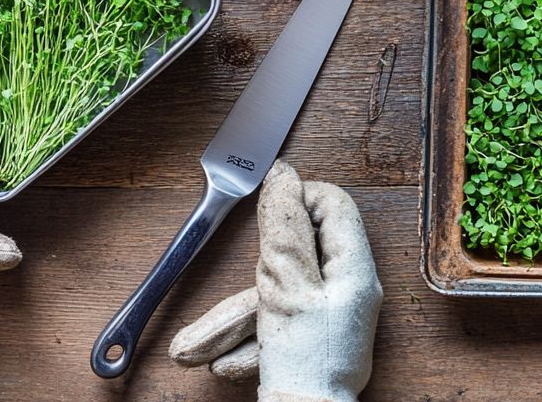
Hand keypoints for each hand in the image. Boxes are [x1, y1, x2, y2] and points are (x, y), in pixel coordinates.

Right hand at [170, 161, 381, 401]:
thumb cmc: (304, 364)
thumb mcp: (287, 288)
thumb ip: (283, 231)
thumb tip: (282, 176)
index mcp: (353, 269)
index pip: (334, 206)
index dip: (299, 197)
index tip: (266, 201)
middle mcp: (344, 290)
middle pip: (297, 253)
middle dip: (249, 275)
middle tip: (233, 274)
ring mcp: (326, 318)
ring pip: (275, 296)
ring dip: (230, 322)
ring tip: (189, 349)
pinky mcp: (307, 342)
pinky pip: (273, 326)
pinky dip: (245, 342)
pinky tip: (222, 363)